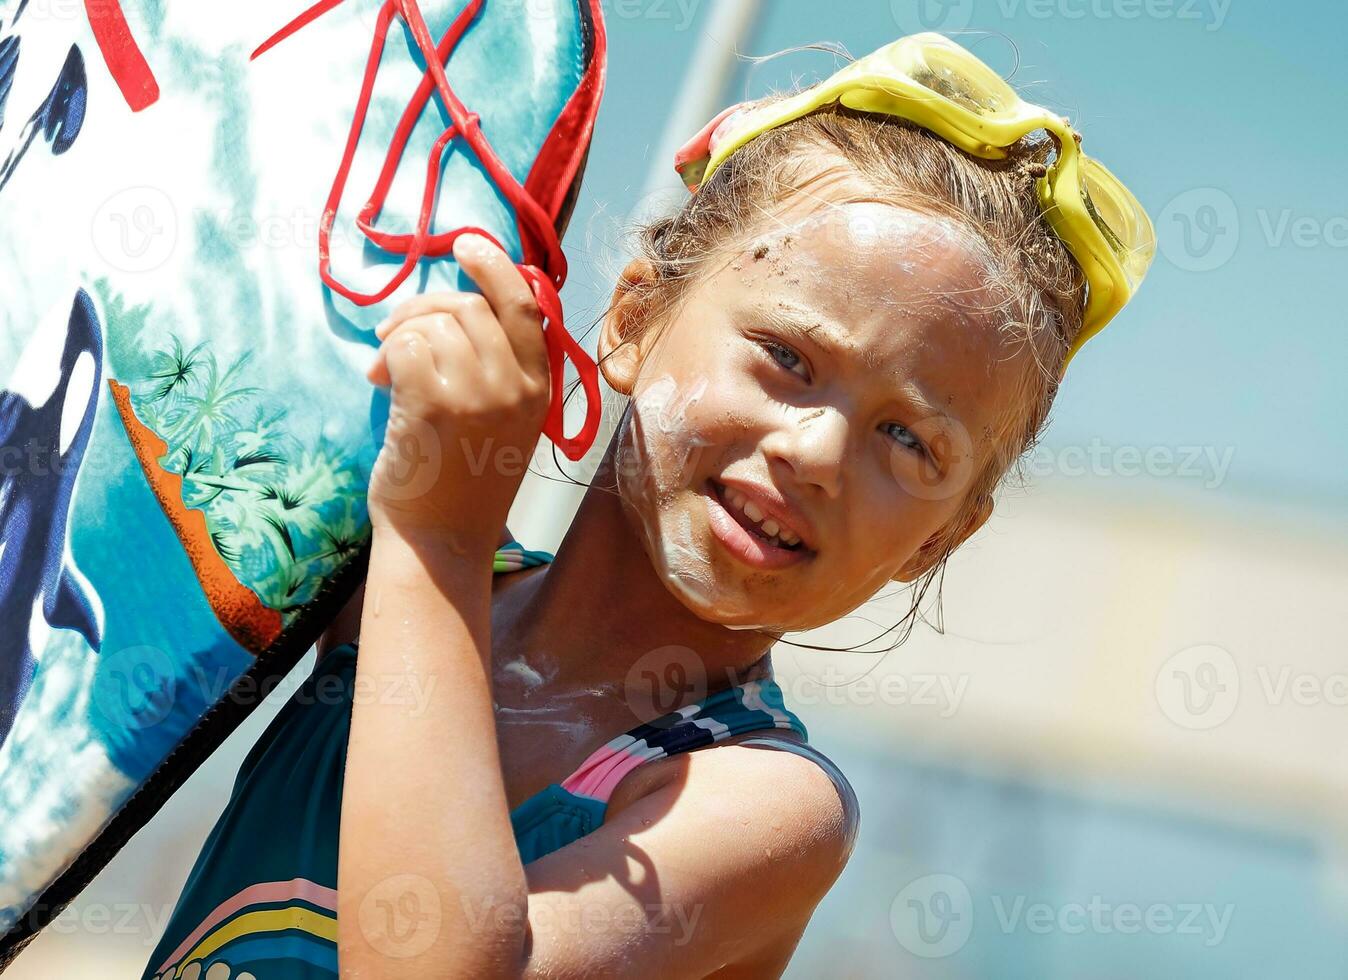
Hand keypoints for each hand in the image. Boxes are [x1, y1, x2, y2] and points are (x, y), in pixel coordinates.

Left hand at [365, 233, 550, 550]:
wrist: (439, 541)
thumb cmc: (463, 481)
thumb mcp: (504, 420)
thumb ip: (499, 366)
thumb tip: (461, 304)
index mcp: (541, 388)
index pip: (526, 304)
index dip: (494, 266)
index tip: (465, 245)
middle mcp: (517, 386)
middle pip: (471, 305)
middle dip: (426, 307)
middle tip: (394, 334)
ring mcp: (478, 394)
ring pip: (436, 321)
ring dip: (400, 334)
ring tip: (386, 370)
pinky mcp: (433, 402)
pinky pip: (406, 344)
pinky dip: (386, 355)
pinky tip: (379, 383)